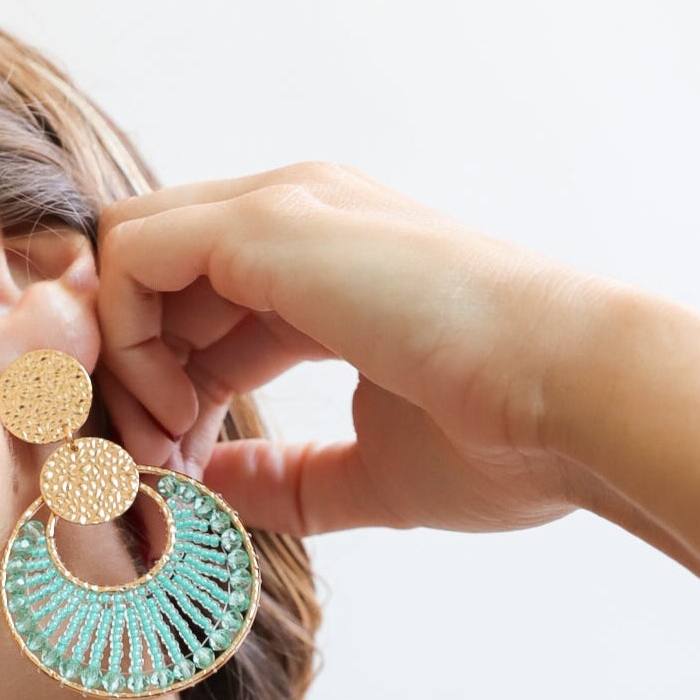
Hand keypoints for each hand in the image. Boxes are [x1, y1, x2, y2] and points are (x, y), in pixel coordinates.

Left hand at [92, 162, 614, 535]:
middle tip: (155, 464)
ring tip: (164, 449)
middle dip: (132, 376)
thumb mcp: (364, 470)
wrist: (577, 404)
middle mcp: (295, 220)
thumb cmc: (502, 441)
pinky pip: (130, 254)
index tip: (185, 473)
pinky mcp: (265, 221)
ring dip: (123, 363)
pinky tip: (174, 412)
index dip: (170, 392)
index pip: (194, 308)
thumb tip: (205, 490)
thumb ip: (280, 475)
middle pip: (149, 278)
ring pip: (127, 258)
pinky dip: (125, 338)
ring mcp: (281, 208)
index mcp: (323, 267)